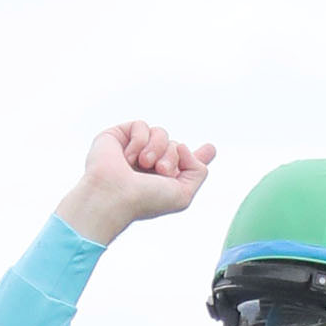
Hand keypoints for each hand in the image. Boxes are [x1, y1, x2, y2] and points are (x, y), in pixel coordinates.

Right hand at [56, 121, 215, 244]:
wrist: (115, 195)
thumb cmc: (146, 200)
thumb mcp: (183, 195)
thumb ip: (198, 171)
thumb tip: (184, 147)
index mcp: (164, 181)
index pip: (183, 164)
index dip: (196, 157)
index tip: (210, 149)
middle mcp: (151, 165)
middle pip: (177, 146)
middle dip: (173, 158)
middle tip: (161, 171)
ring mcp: (136, 150)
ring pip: (161, 133)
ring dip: (157, 148)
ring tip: (144, 164)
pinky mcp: (120, 136)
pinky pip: (141, 125)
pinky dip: (139, 140)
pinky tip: (128, 157)